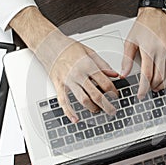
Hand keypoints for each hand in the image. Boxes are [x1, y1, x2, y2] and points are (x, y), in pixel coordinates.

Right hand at [10, 7, 117, 122]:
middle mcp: (78, 74)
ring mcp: (68, 81)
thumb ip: (103, 65)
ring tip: (98, 111)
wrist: (49, 45)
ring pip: (83, 99)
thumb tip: (114, 74)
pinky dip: (69, 112)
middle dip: (106, 105)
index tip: (116, 95)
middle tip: (112, 110)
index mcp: (88, 65)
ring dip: (92, 108)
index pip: (105, 83)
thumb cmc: (69, 47)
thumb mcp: (90, 51)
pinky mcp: (59, 86)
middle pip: (96, 94)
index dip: (113, 92)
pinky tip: (75, 119)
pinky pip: (64, 102)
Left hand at [121, 7, 165, 98]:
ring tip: (157, 87)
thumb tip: (123, 73)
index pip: (147, 74)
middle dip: (153, 87)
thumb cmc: (144, 25)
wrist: (156, 12)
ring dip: (164, 84)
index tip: (140, 94)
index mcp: (149, 49)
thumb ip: (126, 59)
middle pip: (159, 76)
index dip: (143, 87)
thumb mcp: (130, 41)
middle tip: (147, 90)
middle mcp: (162, 50)